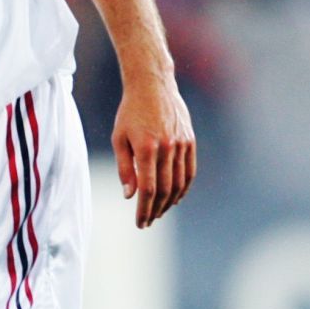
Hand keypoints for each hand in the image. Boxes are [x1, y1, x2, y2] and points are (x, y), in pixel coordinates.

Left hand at [112, 73, 196, 228]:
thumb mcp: (119, 138)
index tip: (140, 222)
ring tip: (159, 212)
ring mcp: (181, 144)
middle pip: (165, 189)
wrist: (153, 86)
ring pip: (179, 183)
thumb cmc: (130, 113)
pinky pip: (190, 170)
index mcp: (146, 148)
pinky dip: (183, 187)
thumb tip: (130, 195)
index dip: (144, 209)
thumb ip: (125, 168)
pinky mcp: (190, 140)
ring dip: (170, 202)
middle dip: (156, 210)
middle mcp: (167, 147)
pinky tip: (175, 197)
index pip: (148, 189)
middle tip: (148, 221)